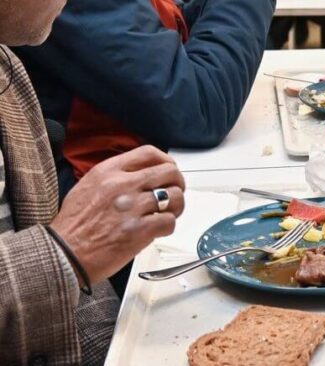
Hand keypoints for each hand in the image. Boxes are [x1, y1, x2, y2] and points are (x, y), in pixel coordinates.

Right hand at [50, 146, 184, 283]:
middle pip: (169, 172)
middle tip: (174, 193)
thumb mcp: (88, 186)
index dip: (165, 161)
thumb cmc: (73, 225)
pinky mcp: (139, 230)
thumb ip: (115, 176)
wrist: (63, 254)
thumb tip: (142, 174)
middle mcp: (122, 185)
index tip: (169, 169)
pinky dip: (168, 226)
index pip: (148, 153)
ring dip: (176, 206)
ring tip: (166, 213)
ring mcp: (132, 207)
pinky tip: (157, 230)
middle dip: (177, 183)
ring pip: (175, 196)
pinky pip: (169, 221)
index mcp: (108, 172)